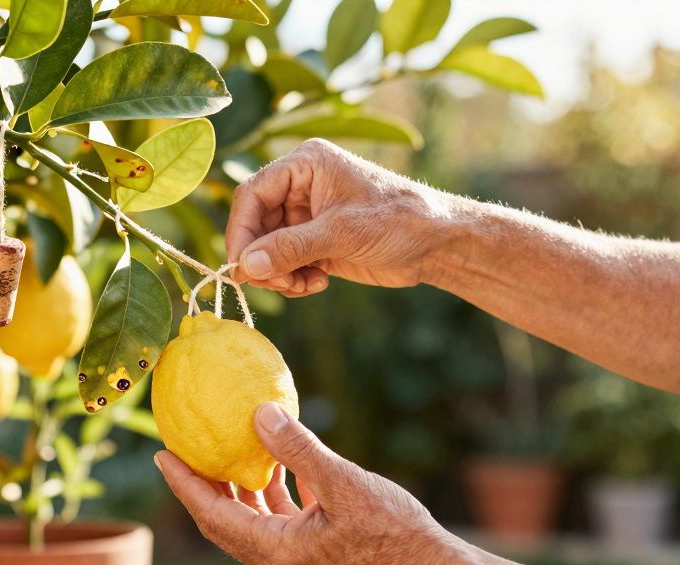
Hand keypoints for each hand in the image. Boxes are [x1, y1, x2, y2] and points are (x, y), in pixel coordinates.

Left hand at [154, 402, 464, 564]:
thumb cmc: (397, 536)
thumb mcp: (345, 483)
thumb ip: (298, 449)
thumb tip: (258, 412)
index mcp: (278, 555)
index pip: (213, 517)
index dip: (185, 485)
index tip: (162, 454)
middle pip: (225, 523)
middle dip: (202, 486)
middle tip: (182, 449)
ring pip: (254, 523)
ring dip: (239, 488)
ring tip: (226, 448)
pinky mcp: (318, 559)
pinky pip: (282, 525)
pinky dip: (273, 495)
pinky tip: (279, 464)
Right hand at [226, 138, 468, 296]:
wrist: (437, 243)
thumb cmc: (398, 221)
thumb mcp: (342, 233)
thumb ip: (292, 248)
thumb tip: (246, 266)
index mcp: (305, 164)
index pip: (252, 195)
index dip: (241, 231)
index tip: (242, 267)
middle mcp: (300, 186)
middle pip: (256, 224)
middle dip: (264, 258)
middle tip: (280, 283)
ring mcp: (306, 215)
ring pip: (267, 248)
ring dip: (279, 273)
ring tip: (304, 285)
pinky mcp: (315, 241)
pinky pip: (285, 262)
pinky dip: (292, 279)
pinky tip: (318, 284)